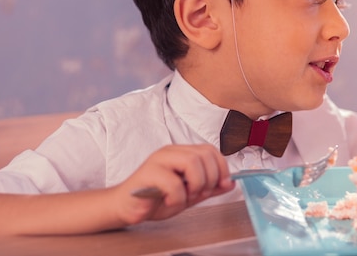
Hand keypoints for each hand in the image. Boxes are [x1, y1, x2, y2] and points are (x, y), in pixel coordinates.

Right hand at [112, 144, 233, 225]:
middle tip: (200, 193)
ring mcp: (158, 160)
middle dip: (210, 177)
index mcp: (181, 153)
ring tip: (186, 196)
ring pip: (191, 162)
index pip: (210, 150)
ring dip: (196, 184)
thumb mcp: (189, 194)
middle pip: (203, 154)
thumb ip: (209, 188)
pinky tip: (171, 201)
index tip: (223, 184)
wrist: (126, 207)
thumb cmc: (155, 199)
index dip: (221, 167)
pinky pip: (173, 182)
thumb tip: (230, 183)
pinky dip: (178, 196)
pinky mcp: (148, 172)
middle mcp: (171, 152)